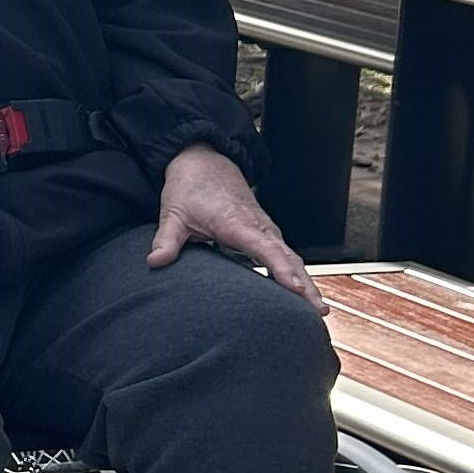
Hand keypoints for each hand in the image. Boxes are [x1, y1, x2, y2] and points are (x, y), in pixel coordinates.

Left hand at [148, 142, 319, 303]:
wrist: (204, 162)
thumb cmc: (190, 188)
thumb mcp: (173, 213)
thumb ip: (166, 240)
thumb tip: (155, 262)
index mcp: (237, 223)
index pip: (265, 249)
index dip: (282, 269)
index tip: (296, 288)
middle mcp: (258, 227)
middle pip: (288, 258)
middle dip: (305, 283)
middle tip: (318, 310)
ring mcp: (265, 230)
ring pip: (291, 257)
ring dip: (307, 281)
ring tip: (318, 309)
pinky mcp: (266, 233)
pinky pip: (286, 254)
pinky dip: (297, 272)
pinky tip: (304, 293)